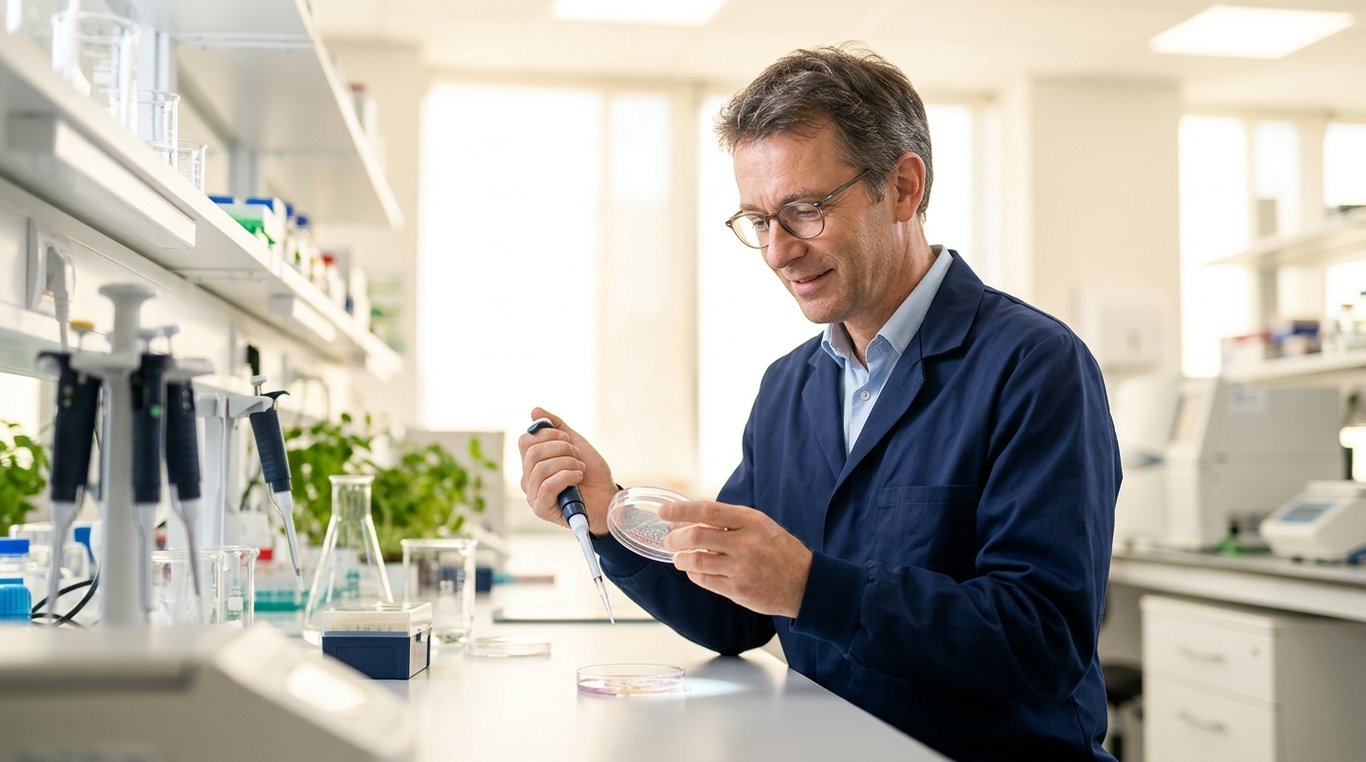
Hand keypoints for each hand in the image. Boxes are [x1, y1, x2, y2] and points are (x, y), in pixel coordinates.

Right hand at [517, 407, 615, 535]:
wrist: (608, 498)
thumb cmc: (592, 474)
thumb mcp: (576, 444)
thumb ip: (556, 428)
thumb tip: (535, 411)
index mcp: (533, 462)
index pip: (525, 441)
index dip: (548, 435)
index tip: (568, 440)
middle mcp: (529, 478)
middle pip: (532, 453)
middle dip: (561, 449)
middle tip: (577, 456)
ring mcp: (533, 494)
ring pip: (540, 468)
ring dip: (568, 463)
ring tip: (580, 469)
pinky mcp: (541, 509)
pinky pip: (547, 486)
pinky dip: (567, 477)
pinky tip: (578, 478)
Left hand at [659, 500, 812, 617]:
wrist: (805, 583)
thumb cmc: (779, 551)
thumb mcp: (760, 526)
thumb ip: (730, 521)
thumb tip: (692, 519)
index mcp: (751, 521)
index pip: (708, 511)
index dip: (682, 511)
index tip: (663, 512)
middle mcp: (746, 543)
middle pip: (697, 536)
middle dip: (676, 538)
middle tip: (669, 540)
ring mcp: (741, 569)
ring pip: (697, 561)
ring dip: (681, 558)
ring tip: (678, 557)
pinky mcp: (738, 590)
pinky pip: (705, 580)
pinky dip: (694, 573)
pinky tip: (694, 569)